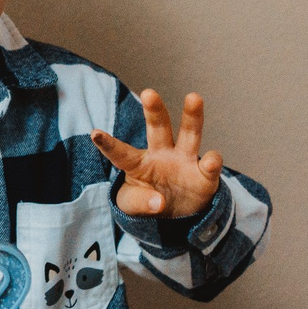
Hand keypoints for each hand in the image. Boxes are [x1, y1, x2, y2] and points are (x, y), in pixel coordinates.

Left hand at [92, 90, 222, 219]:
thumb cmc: (148, 201)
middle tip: (148, 93)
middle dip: (154, 111)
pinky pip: (210, 165)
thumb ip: (140, 203)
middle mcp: (162, 154)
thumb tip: (159, 202)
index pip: (121, 153)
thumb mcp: (133, 206)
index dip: (108, 145)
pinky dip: (213, 162)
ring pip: (190, 134)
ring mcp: (185, 161)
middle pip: (158, 128)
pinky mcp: (205, 175)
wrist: (177, 215)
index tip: (94, 134)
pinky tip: (211, 161)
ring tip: (193, 98)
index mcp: (138, 163)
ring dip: (192, 116)